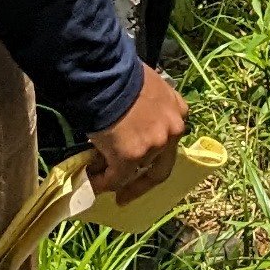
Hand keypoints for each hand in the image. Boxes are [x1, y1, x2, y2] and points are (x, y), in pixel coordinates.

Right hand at [84, 56, 188, 199]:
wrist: (105, 74)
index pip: (170, 140)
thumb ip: (146, 107)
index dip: (154, 155)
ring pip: (135, 171)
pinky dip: (103, 183)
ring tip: (97, 178)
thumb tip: (125, 124)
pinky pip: (117, 178)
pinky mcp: (132, 157)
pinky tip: (91, 181)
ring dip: (116, 177)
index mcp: (178, 110)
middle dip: (141, 183)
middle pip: (160, 166)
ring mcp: (154, 145)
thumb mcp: (146, 86)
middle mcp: (172, 130)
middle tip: (125, 195)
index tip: (142, 167)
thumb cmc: (120, 74)